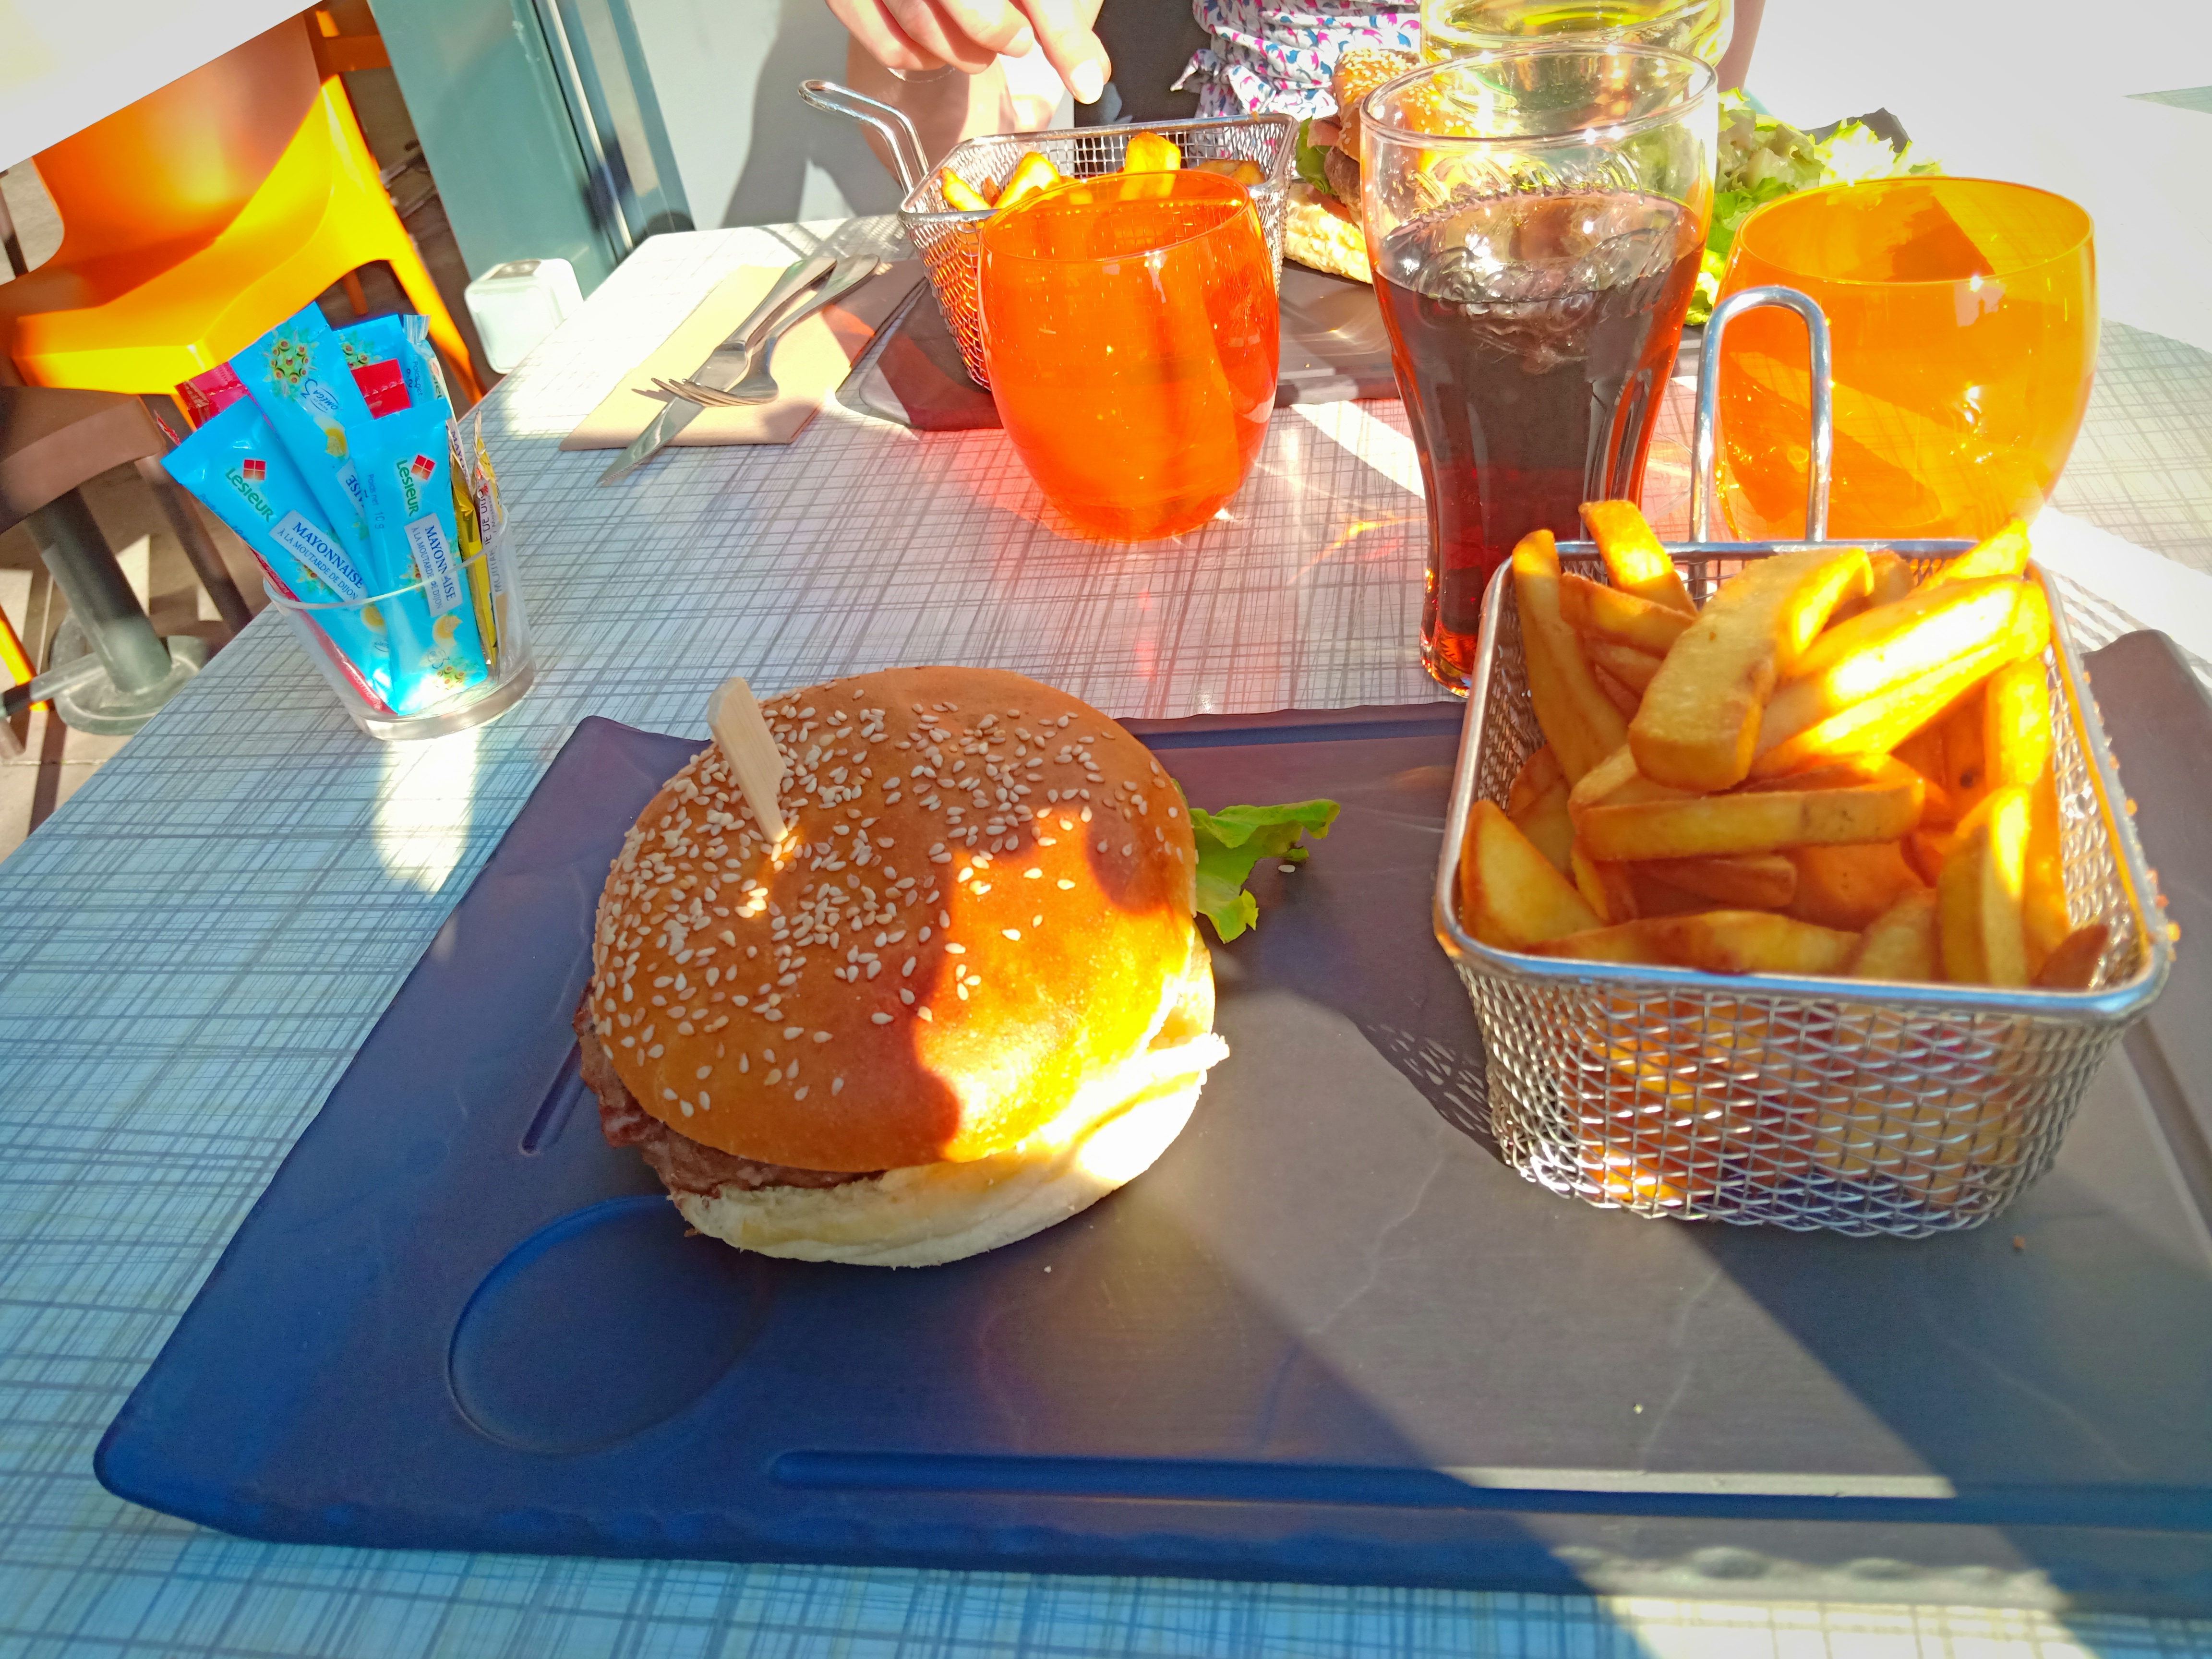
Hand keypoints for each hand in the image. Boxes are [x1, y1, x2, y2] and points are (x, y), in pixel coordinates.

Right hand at [826, 0, 1108, 103]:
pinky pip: (887, 44)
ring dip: (962, 50)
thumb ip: (1058, 11)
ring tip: (978, 41)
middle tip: (1013, 39)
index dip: (1064, 36)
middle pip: (973, 6)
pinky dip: (917, 58)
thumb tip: (1090, 68)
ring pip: (924, 24)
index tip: (1086, 78)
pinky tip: (936, 45)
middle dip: (999, 31)